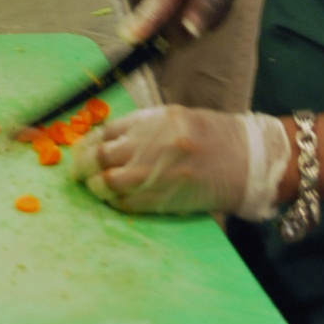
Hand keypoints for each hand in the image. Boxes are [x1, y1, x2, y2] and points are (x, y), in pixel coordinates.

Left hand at [70, 105, 290, 218]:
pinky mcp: (166, 198)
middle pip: (102, 157)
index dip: (87, 144)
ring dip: (96, 186)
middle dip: (83, 166)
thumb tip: (105, 140)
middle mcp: (154, 145)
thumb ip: (141, 128)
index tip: (81, 151)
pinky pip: (129, 203)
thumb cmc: (212, 136)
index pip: (106, 132)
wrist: (247, 161)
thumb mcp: (175, 119)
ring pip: (110, 182)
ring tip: (93, 186)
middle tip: (76, 173)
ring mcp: (160, 173)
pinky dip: (115, 202)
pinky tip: (113, 199)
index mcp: (156, 120)